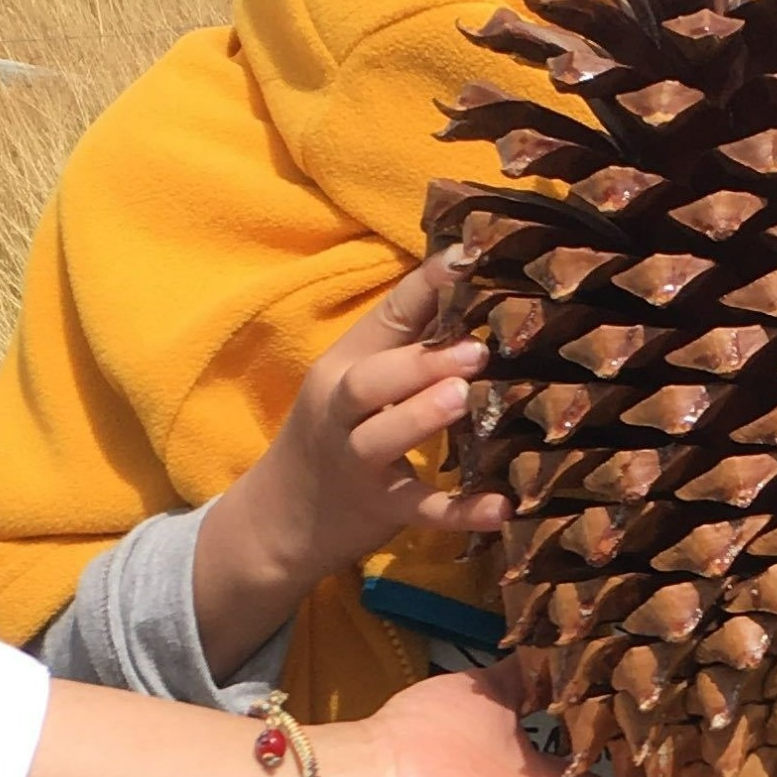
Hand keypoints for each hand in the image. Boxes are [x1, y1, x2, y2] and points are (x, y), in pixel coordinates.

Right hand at [193, 254, 508, 671]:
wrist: (275, 520)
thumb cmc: (333, 434)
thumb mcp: (353, 381)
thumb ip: (405, 342)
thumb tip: (474, 286)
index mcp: (343, 366)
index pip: (384, 316)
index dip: (425, 285)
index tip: (468, 256)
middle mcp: (342, 410)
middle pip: (370, 381)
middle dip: (420, 363)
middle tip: (476, 350)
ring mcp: (357, 462)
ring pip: (382, 438)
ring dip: (422, 418)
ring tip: (466, 398)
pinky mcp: (379, 510)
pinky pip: (420, 510)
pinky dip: (459, 511)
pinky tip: (501, 506)